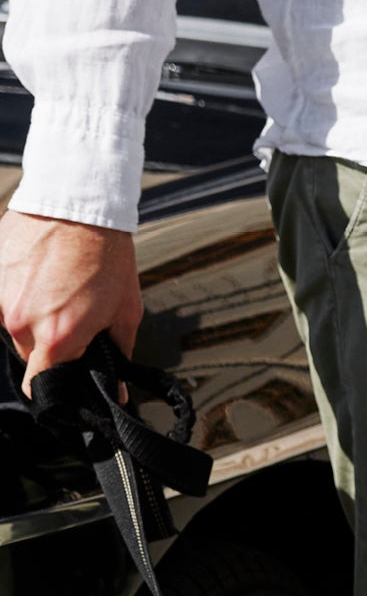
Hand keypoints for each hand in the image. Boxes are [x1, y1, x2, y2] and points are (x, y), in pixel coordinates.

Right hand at [0, 211, 140, 384]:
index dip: (53, 387)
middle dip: (51, 345)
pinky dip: (19, 293)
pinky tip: (41, 277)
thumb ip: (117, 357)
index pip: (39, 384)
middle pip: (29, 353)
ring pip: (13, 325)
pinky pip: (2, 296)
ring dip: (32, 317)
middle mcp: (20, 320)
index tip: (63, 383)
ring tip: (57, 292)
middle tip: (72, 320)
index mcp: (56, 337)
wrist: (77, 205)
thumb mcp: (124, 314)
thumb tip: (118, 390)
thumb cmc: (106, 258)